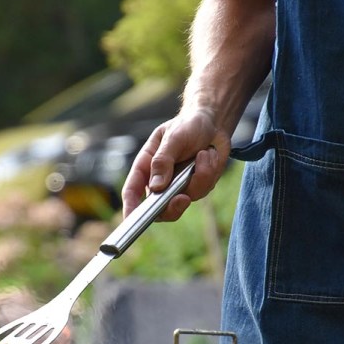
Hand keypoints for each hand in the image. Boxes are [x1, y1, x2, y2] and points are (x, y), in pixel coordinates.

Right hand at [121, 106, 231, 220]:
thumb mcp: (173, 137)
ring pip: (186, 199)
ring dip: (199, 177)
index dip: (130, 208)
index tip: (131, 220)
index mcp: (146, 167)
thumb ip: (163, 161)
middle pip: (158, 208)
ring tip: (204, 153)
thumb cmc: (187, 125)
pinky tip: (209, 155)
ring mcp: (178, 186)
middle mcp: (160, 180)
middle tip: (183, 198)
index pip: (132, 191)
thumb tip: (156, 187)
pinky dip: (209, 172)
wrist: (213, 123)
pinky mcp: (197, 186)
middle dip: (172, 207)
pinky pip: (203, 190)